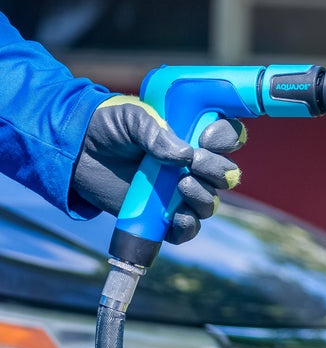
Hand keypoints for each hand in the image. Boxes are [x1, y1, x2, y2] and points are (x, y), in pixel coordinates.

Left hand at [72, 96, 245, 243]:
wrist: (75, 153)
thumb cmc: (107, 127)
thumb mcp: (130, 117)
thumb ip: (155, 131)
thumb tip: (183, 155)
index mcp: (193, 136)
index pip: (227, 138)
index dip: (227, 138)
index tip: (206, 137)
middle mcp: (193, 166)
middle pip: (226, 175)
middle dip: (217, 170)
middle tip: (194, 162)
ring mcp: (179, 193)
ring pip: (210, 204)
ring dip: (204, 197)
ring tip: (182, 184)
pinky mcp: (162, 216)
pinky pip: (187, 229)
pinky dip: (188, 226)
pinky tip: (177, 217)